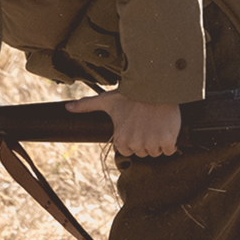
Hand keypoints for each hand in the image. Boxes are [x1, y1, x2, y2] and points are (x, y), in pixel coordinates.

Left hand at [67, 92, 181, 157]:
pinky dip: (171, 143)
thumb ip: (87, 106)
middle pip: (143, 152)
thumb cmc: (131, 94)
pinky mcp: (167, 141)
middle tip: (148, 124)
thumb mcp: (107, 100)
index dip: (133, 140)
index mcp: (121, 138)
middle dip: (146, 141)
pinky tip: (168, 129)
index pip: (127, 151)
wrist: (156, 87)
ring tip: (157, 125)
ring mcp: (152, 143)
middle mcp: (136, 144)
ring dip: (159, 142)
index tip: (136, 128)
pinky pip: (170, 150)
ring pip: (156, 152)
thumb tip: (68, 107)